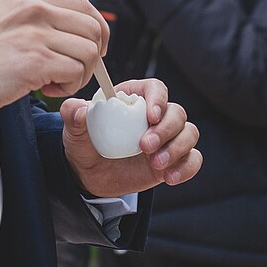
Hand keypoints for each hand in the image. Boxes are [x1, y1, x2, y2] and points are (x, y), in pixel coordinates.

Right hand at [0, 0, 107, 116]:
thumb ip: (31, 18)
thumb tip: (65, 33)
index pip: (82, 5)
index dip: (95, 30)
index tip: (92, 48)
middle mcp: (33, 8)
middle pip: (92, 28)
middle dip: (91, 55)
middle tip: (70, 72)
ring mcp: (35, 33)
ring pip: (88, 52)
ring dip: (78, 74)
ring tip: (52, 83)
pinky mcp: (34, 62)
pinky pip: (74, 72)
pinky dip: (66, 87)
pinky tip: (44, 90)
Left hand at [62, 78, 201, 196]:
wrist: (91, 177)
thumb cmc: (85, 145)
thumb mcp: (74, 132)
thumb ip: (73, 117)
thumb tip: (79, 109)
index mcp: (134, 98)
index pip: (155, 88)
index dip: (158, 99)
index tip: (151, 115)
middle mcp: (155, 115)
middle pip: (177, 112)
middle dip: (167, 129)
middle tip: (145, 146)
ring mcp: (168, 138)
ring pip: (190, 133)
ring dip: (178, 148)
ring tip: (156, 164)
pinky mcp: (174, 159)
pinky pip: (193, 159)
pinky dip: (187, 167)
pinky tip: (169, 178)